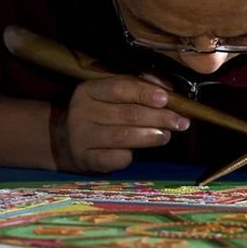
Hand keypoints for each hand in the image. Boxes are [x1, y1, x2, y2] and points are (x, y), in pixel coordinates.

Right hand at [53, 75, 189, 173]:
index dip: (145, 92)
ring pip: (123, 136)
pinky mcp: (87, 159)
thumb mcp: (111, 94)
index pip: (120, 87)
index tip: (166, 98)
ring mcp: (82, 137)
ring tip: (167, 135)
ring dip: (150, 136)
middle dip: (159, 117)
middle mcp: (81, 112)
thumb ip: (138, 87)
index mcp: (89, 90)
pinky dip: (131, 155)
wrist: (65, 142)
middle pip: (127, 113)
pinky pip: (116, 158)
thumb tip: (167, 88)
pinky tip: (137, 152)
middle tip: (181, 122)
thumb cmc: (99, 113)